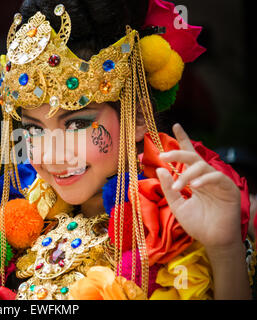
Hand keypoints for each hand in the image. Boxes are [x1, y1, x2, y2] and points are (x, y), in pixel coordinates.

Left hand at [156, 124, 241, 249]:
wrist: (213, 240)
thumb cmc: (197, 223)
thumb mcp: (177, 204)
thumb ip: (168, 187)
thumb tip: (160, 168)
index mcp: (194, 178)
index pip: (188, 155)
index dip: (183, 140)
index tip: (175, 126)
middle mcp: (205, 176)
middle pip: (192, 157)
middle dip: (177, 153)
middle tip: (163, 155)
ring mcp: (217, 181)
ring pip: (202, 166)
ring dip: (187, 174)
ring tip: (179, 186)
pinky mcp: (228, 188)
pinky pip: (216, 177)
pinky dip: (204, 180)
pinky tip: (194, 186)